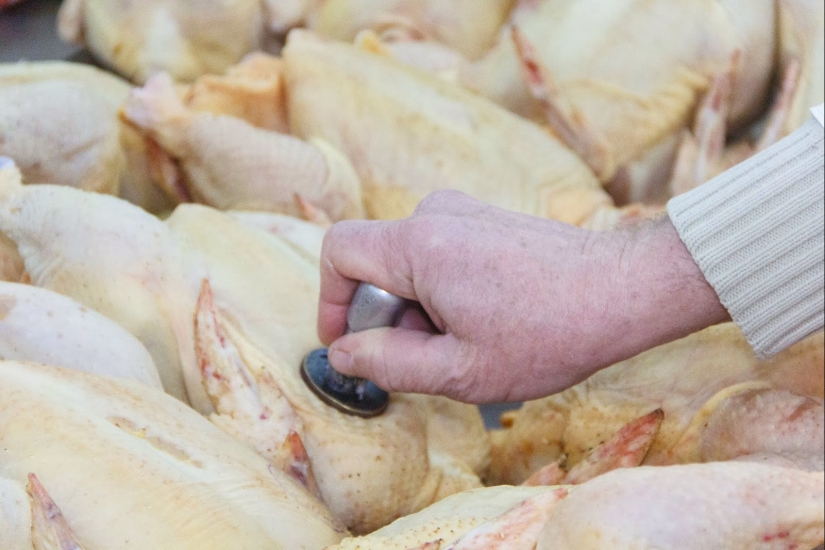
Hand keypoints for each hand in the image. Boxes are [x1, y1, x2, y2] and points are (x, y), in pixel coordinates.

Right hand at [318, 191, 727, 402]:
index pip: (338, 252)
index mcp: (420, 245)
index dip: (329, 301)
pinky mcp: (484, 218)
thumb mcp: (459, 371)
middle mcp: (436, 214)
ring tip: (464, 343)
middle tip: (424, 358)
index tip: (348, 342)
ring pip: (406, 261)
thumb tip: (343, 354)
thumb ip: (388, 363)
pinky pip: (436, 252)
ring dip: (416, 306)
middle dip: (384, 315)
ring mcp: (464, 211)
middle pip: (374, 262)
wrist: (624, 290)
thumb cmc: (550, 332)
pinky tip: (481, 321)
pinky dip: (440, 290)